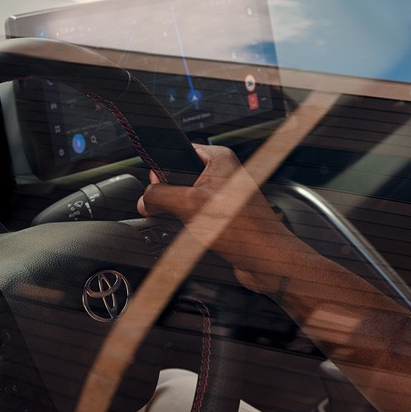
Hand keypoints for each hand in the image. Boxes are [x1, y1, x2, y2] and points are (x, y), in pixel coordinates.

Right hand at [138, 144, 305, 293]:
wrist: (266, 259)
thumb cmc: (244, 229)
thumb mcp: (189, 206)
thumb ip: (160, 197)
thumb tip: (145, 199)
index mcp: (219, 158)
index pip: (179, 152)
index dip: (162, 170)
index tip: (154, 185)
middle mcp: (225, 173)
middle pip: (180, 178)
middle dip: (171, 196)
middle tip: (173, 210)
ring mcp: (225, 195)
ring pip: (187, 200)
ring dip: (181, 214)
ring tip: (190, 225)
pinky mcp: (225, 215)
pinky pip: (198, 215)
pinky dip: (192, 226)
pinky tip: (197, 235)